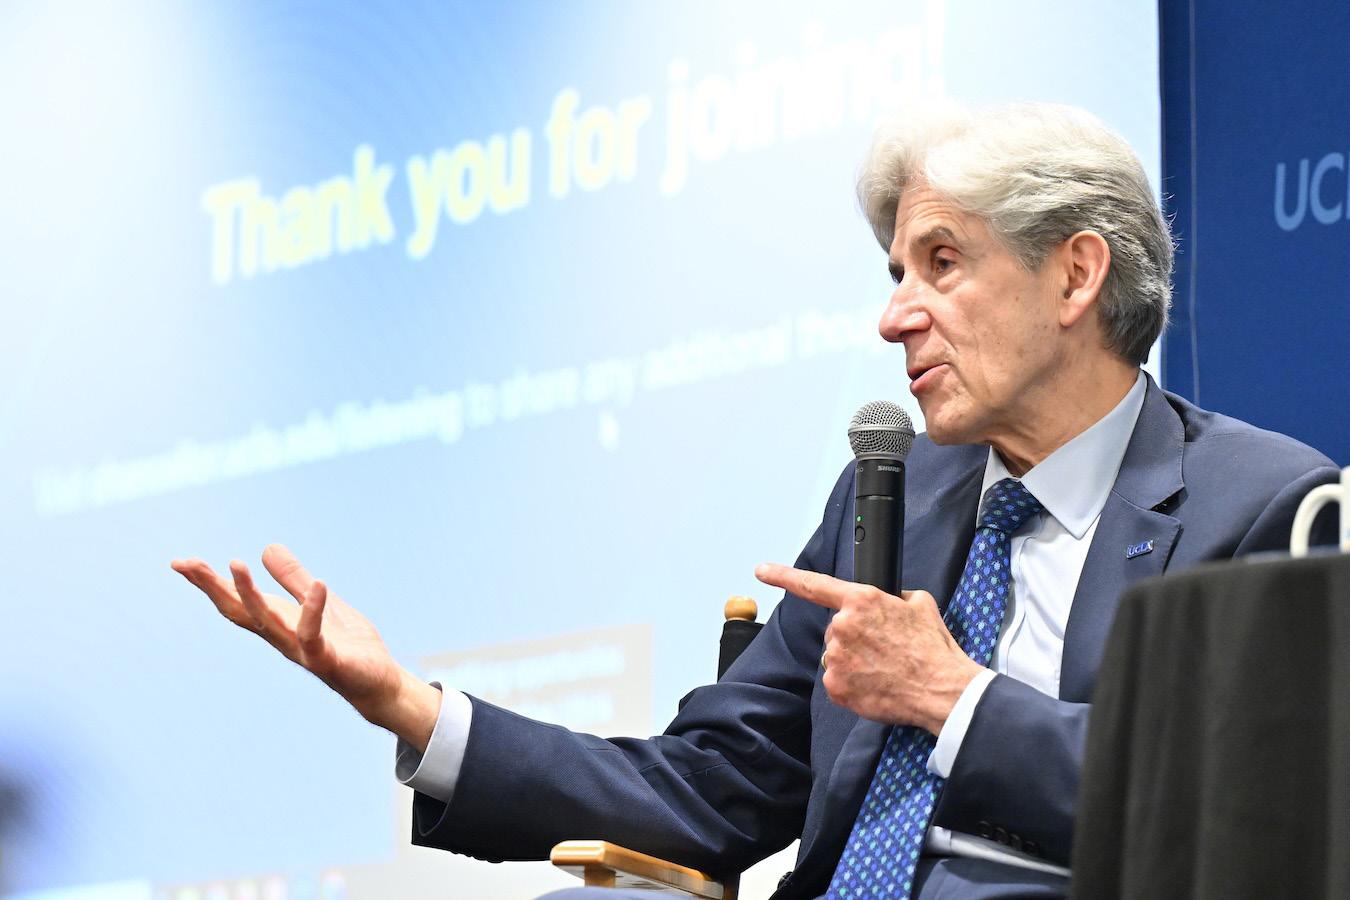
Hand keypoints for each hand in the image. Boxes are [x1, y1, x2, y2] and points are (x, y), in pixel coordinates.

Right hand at [171, 544, 439, 750]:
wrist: (377, 682)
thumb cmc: (347, 645)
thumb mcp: (320, 601)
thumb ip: (294, 579)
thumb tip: (267, 547)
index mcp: (278, 622)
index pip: (236, 602)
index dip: (208, 584)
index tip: (180, 562)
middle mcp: (282, 638)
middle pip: (240, 612)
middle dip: (213, 588)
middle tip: (187, 563)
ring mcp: (302, 650)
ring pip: (268, 623)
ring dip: (249, 594)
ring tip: (235, 563)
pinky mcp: (327, 660)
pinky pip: (314, 635)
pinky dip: (314, 610)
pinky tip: (318, 585)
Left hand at [755, 563, 982, 734]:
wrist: (941, 690)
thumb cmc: (932, 648)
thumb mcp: (918, 603)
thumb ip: (891, 596)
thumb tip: (885, 601)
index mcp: (860, 600)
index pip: (813, 584)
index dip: (782, 575)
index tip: (762, 570)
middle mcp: (842, 626)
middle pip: (835, 628)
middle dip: (854, 636)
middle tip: (884, 647)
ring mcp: (836, 658)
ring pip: (836, 655)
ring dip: (853, 660)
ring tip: (883, 667)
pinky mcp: (835, 687)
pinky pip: (836, 681)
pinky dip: (852, 683)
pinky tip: (875, 684)